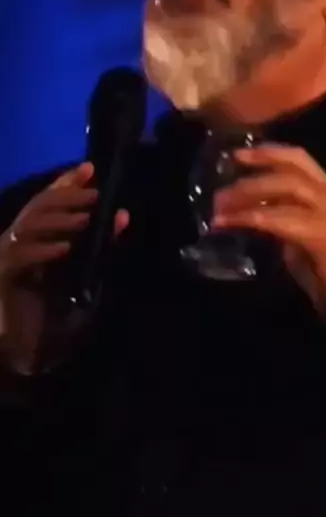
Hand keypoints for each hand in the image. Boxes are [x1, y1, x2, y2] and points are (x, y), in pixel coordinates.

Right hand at [0, 162, 128, 371]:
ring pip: (28, 225)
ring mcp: (7, 256)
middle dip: (66, 196)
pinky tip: (64, 249)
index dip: (66, 182)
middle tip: (94, 193)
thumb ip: (102, 244)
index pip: (49, 200)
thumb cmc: (53, 310)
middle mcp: (18, 240)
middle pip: (38, 206)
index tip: (89, 168)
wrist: (26, 347)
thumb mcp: (84, 272)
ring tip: (85, 219)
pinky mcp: (4, 275)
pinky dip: (43, 250)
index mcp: (36, 236)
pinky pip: (20, 257)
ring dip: (58, 220)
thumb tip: (123, 216)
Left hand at [212, 145, 325, 337]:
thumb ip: (284, 219)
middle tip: (218, 191)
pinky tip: (233, 223)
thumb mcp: (304, 237)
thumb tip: (250, 211)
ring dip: (248, 195)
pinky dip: (253, 218)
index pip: (299, 159)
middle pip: (287, 171)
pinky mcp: (325, 236)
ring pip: (286, 189)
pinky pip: (282, 220)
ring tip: (220, 208)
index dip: (267, 153)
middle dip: (249, 177)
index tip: (236, 154)